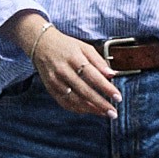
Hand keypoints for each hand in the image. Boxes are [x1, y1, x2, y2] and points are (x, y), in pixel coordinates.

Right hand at [7, 19, 123, 121]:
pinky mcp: (50, 88)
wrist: (40, 44)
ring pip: (74, 100)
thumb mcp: (84, 47)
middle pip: (84, 91)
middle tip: (113, 112)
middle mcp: (63, 70)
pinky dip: (78, 109)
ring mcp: (55, 81)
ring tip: (104, 113)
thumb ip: (99, 61)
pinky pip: (64, 103)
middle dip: (100, 104)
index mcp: (74, 58)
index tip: (118, 97)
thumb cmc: (65, 45)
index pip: (93, 76)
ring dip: (90, 109)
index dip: (106, 88)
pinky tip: (89, 110)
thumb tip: (112, 74)